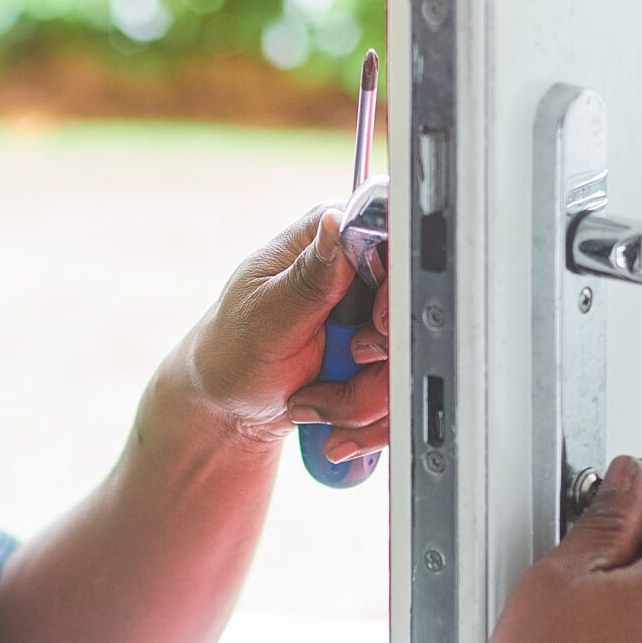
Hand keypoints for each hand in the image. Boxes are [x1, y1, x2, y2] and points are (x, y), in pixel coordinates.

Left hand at [179, 204, 391, 456]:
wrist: (230, 409)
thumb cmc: (232, 354)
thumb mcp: (267, 316)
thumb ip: (309, 276)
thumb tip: (336, 224)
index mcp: (328, 241)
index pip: (393, 245)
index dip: (395, 291)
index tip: (374, 327)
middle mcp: (357, 275)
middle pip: (411, 312)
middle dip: (375, 364)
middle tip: (340, 370)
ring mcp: (370, 319)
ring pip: (408, 361)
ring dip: (362, 400)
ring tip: (314, 402)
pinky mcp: (378, 359)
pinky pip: (398, 391)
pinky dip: (365, 417)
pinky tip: (328, 418)